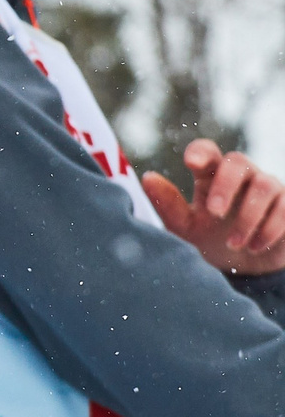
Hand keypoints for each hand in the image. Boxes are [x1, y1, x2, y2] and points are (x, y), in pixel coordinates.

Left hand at [142, 139, 284, 276]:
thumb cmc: (210, 237)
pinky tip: (253, 247)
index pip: (207, 151)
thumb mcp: (184, 226)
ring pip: (265, 185)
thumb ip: (168, 204)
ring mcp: (268, 187)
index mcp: (210, 175)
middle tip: (213, 212)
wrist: (244, 265)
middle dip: (225, 185)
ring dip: (247, 216)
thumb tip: (147, 178)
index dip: (200, 152)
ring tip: (233, 245)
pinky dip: (269, 229)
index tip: (191, 163)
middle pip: (238, 162)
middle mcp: (242, 175)